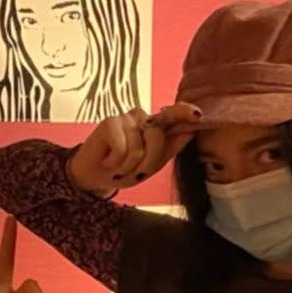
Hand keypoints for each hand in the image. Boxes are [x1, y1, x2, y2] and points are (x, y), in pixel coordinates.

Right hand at [66, 103, 202, 196]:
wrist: (93, 179)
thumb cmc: (123, 171)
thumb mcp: (151, 165)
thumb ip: (170, 148)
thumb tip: (191, 131)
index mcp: (155, 127)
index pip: (174, 114)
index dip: (185, 112)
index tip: (198, 115)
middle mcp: (142, 118)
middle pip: (158, 138)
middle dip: (146, 163)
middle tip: (131, 171)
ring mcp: (125, 119)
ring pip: (139, 148)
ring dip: (128, 166)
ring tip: (117, 166)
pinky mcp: (109, 122)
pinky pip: (122, 148)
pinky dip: (115, 162)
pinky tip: (107, 160)